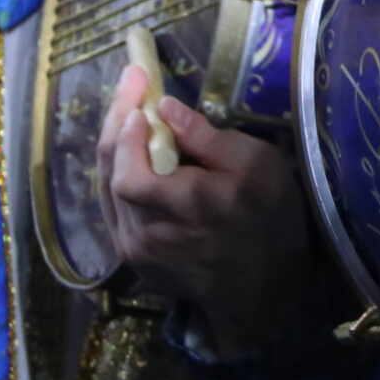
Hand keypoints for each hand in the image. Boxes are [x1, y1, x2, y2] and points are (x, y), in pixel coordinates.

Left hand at [98, 66, 315, 356]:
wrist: (267, 292)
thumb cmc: (271, 221)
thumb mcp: (257, 166)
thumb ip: (207, 137)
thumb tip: (166, 107)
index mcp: (182, 206)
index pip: (126, 167)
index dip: (124, 127)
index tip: (137, 87)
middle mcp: (148, 234)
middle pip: (110, 176)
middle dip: (116, 127)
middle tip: (128, 92)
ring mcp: (138, 254)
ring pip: (108, 194)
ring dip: (115, 153)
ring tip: (128, 118)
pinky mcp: (136, 264)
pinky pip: (116, 212)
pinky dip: (120, 180)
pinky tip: (132, 159)